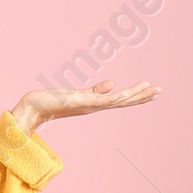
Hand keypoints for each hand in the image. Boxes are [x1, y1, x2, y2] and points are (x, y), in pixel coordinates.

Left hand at [11, 79, 160, 132]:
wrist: (33, 108)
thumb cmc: (53, 102)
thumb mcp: (78, 94)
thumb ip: (96, 90)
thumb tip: (113, 84)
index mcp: (95, 104)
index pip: (120, 100)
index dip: (137, 96)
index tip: (152, 91)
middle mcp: (95, 106)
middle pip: (123, 101)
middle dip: (142, 96)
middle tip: (160, 90)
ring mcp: (89, 105)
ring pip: (117, 100)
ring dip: (135, 95)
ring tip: (151, 88)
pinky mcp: (80, 102)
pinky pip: (102, 100)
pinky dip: (115, 96)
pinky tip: (126, 90)